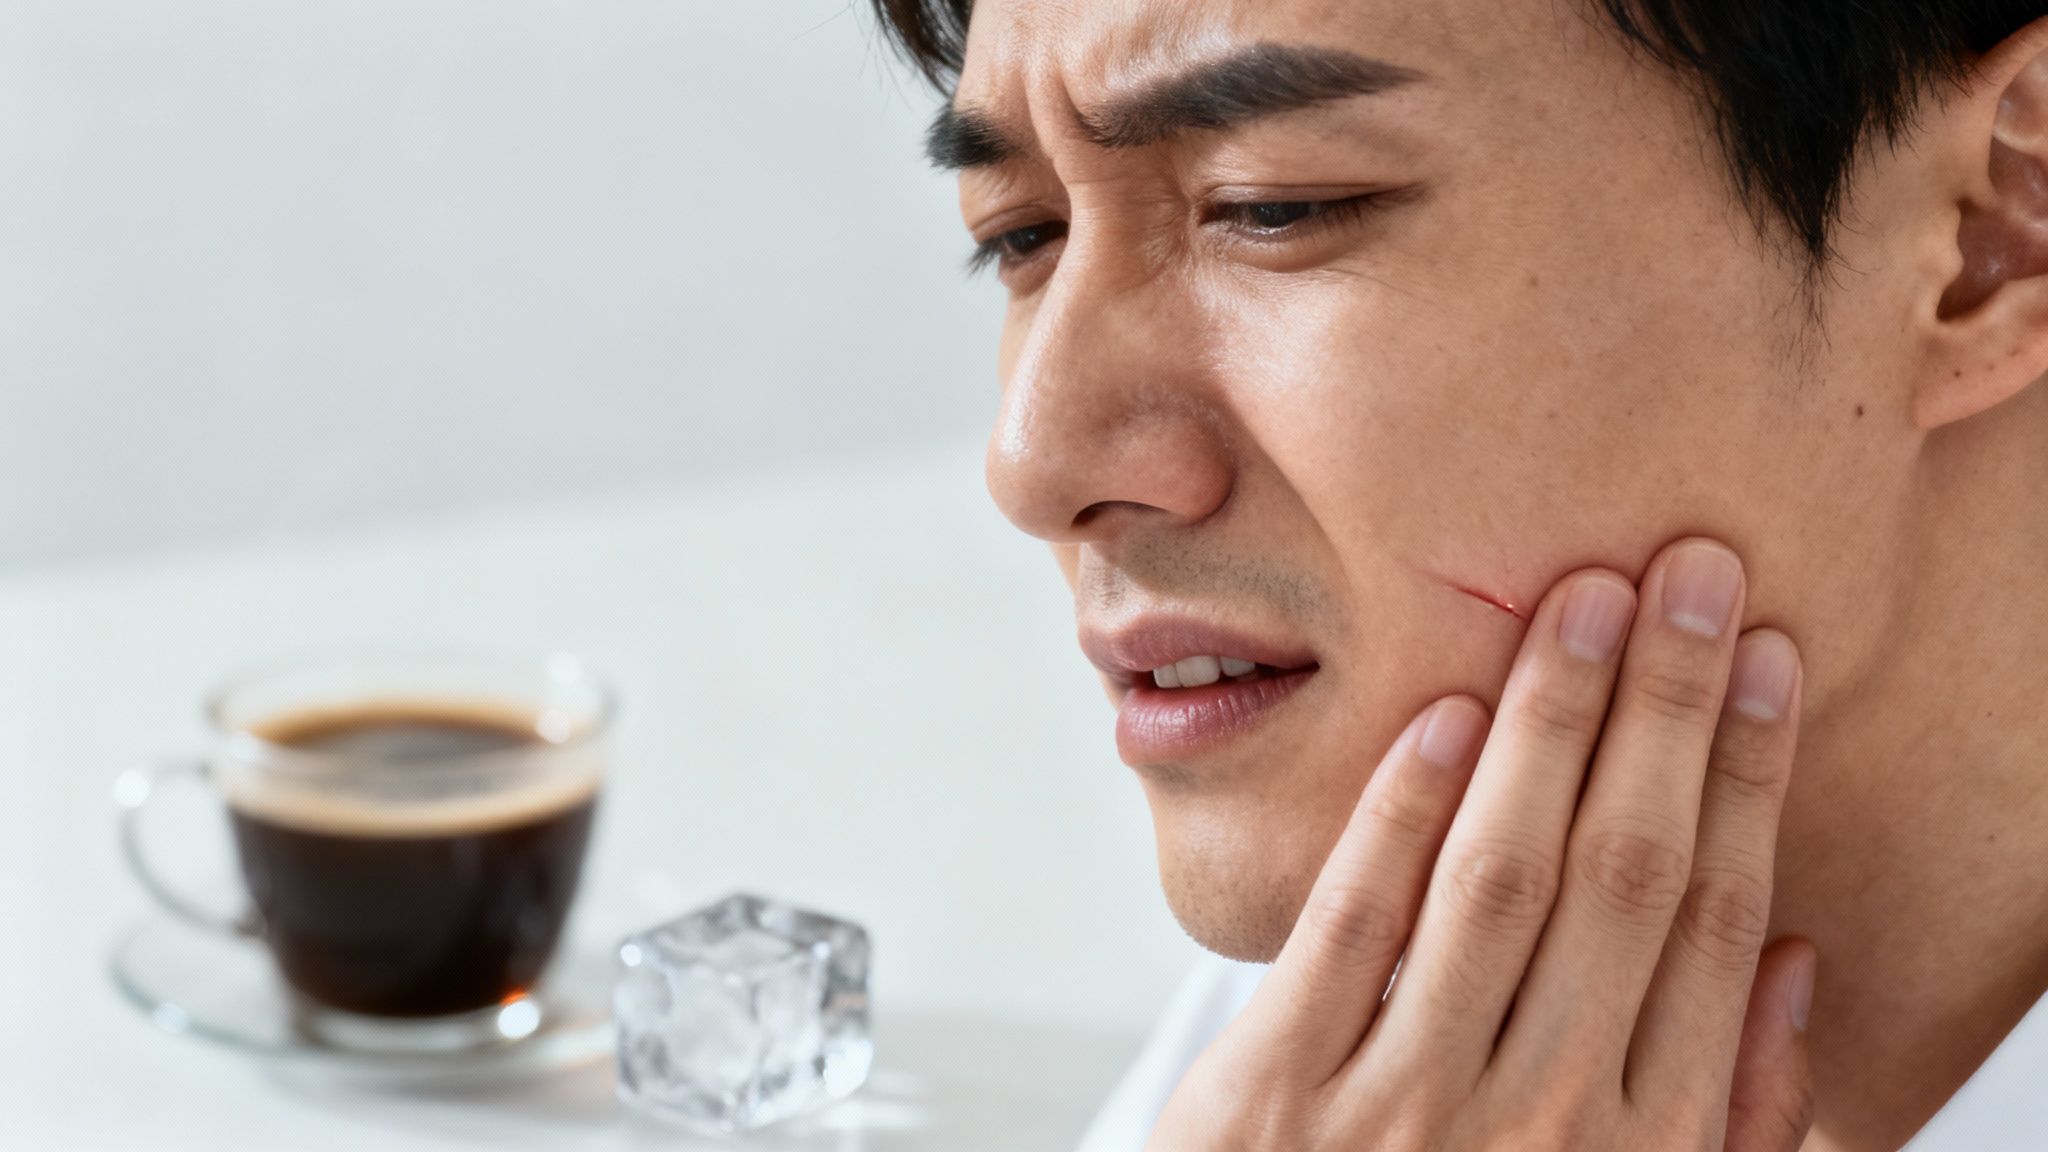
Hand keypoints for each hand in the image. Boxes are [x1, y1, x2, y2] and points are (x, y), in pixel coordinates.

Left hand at [1147, 537, 1815, 1151]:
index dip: (1748, 781)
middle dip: (1671, 713)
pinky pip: (1351, 928)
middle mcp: (1541, 1120)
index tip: (1769, 663)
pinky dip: (1400, 816)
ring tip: (1587, 605)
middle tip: (1696, 574)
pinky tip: (1443, 717)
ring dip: (1551, 728)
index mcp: (1642, 1148)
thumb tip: (1799, 964)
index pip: (1717, 926)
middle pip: (1628, 877)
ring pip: (1501, 879)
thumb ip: (1726, 1116)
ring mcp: (1404, 1103)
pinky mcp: (1276, 1091)